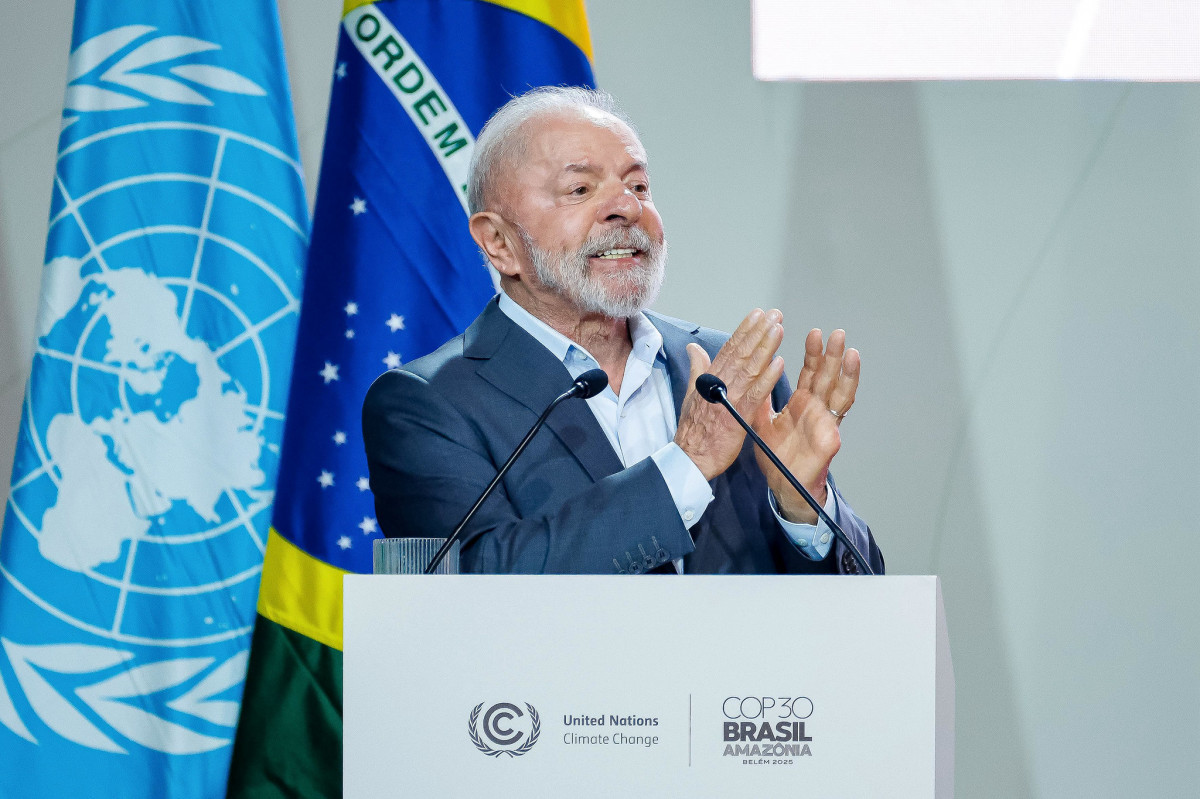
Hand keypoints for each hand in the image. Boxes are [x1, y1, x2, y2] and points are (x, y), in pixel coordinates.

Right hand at [674, 309, 784, 479]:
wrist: (691, 457)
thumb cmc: (693, 429)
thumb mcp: (691, 394)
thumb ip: (697, 368)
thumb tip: (694, 348)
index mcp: (709, 378)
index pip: (729, 348)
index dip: (744, 330)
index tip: (758, 314)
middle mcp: (719, 384)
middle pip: (741, 353)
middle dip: (759, 331)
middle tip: (774, 314)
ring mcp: (729, 398)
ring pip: (749, 368)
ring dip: (765, 347)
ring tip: (778, 329)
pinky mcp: (738, 415)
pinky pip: (755, 394)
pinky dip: (767, 378)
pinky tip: (779, 363)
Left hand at [753, 328, 859, 523]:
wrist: (781, 484)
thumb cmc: (776, 454)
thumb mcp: (762, 421)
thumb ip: (759, 399)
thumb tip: (752, 377)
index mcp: (802, 402)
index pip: (811, 372)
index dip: (813, 353)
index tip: (814, 333)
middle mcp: (817, 409)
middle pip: (828, 377)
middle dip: (832, 355)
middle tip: (836, 333)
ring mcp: (825, 422)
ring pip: (840, 393)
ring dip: (846, 373)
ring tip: (850, 352)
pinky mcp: (828, 438)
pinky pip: (836, 418)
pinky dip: (842, 402)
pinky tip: (846, 388)